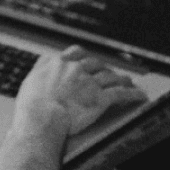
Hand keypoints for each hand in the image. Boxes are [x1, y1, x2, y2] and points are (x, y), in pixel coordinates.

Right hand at [15, 45, 139, 137]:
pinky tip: (139, 95)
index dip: (84, 56)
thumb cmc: (31, 105)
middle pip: (95, 64)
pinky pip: (121, 94)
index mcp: (59, 63)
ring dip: (121, 79)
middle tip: (108, 73)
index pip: (76, 53)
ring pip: (111, 77)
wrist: (41, 117)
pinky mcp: (101, 98)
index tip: (87, 60)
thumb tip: (43, 62)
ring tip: (128, 82)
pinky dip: (132, 94)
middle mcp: (76, 69)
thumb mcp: (30, 79)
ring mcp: (90, 82)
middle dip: (103, 69)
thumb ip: (40, 68)